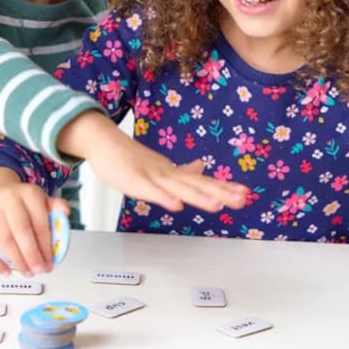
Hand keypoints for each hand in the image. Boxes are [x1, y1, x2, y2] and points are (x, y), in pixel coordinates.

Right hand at [0, 167, 69, 275]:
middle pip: (22, 231)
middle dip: (32, 254)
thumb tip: (65, 213)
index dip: (46, 245)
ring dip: (17, 260)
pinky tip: (6, 272)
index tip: (51, 262)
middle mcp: (9, 198)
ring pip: (4, 239)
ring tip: (27, 272)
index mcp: (29, 193)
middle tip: (39, 270)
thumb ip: (53, 206)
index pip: (40, 221)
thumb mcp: (37, 197)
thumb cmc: (18, 198)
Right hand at [57, 111, 248, 212]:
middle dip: (220, 192)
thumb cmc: (130, 157)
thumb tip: (202, 166)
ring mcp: (151, 176)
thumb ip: (181, 170)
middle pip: (196, 184)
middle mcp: (167, 174)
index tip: (244, 193)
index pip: (202, 181)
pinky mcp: (134, 181)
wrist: (104, 142)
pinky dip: (164, 198)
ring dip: (198, 196)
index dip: (223, 187)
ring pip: (178, 188)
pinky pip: (151, 192)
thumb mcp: (160, 166)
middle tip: (243, 199)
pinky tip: (177, 206)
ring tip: (217, 204)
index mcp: (173, 173)